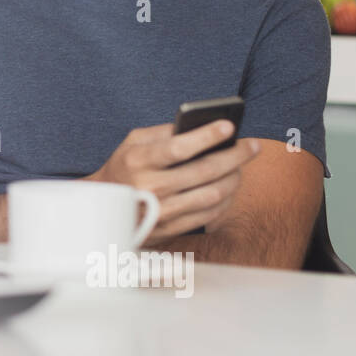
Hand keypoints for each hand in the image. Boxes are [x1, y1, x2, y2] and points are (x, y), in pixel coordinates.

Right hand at [88, 121, 261, 243]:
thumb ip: (164, 132)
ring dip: (234, 178)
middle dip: (235, 156)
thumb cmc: (125, 167)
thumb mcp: (133, 142)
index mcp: (137, 162)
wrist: (104, 207)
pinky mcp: (171, 229)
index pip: (178, 148)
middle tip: (252, 145)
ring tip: (242, 165)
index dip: (207, 136)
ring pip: (213, 194)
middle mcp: (149, 188)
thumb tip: (202, 127)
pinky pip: (210, 214)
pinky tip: (230, 185)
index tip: (229, 126)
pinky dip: (226, 198)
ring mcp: (161, 212)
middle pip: (204, 171)